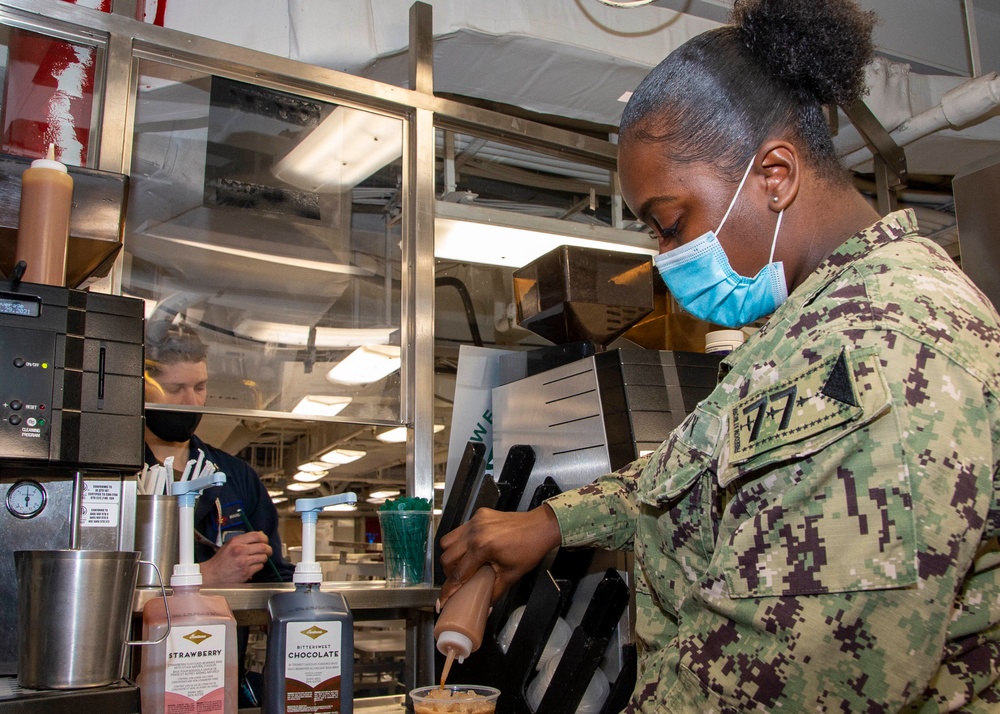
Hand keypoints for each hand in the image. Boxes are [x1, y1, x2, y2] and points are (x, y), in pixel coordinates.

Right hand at [200, 531, 271, 585]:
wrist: (212, 575)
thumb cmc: (221, 559)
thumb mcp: (229, 545)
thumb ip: (244, 540)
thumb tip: (261, 535)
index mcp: (236, 541)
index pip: (257, 535)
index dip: (265, 538)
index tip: (265, 541)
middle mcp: (240, 550)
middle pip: (263, 547)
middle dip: (268, 549)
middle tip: (268, 551)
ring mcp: (244, 562)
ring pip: (263, 557)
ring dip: (263, 558)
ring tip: (259, 559)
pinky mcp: (246, 572)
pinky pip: (259, 567)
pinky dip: (258, 566)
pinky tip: (253, 566)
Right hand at [438, 505, 560, 605]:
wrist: (540, 527)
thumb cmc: (529, 550)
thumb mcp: (511, 576)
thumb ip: (493, 593)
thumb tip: (484, 608)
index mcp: (482, 548)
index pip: (458, 574)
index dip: (448, 591)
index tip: (442, 601)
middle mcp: (474, 532)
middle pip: (447, 557)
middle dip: (449, 573)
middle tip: (459, 581)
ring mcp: (475, 522)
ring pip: (448, 541)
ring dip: (452, 555)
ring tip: (464, 564)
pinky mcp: (478, 515)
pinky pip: (460, 530)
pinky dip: (461, 542)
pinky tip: (472, 549)